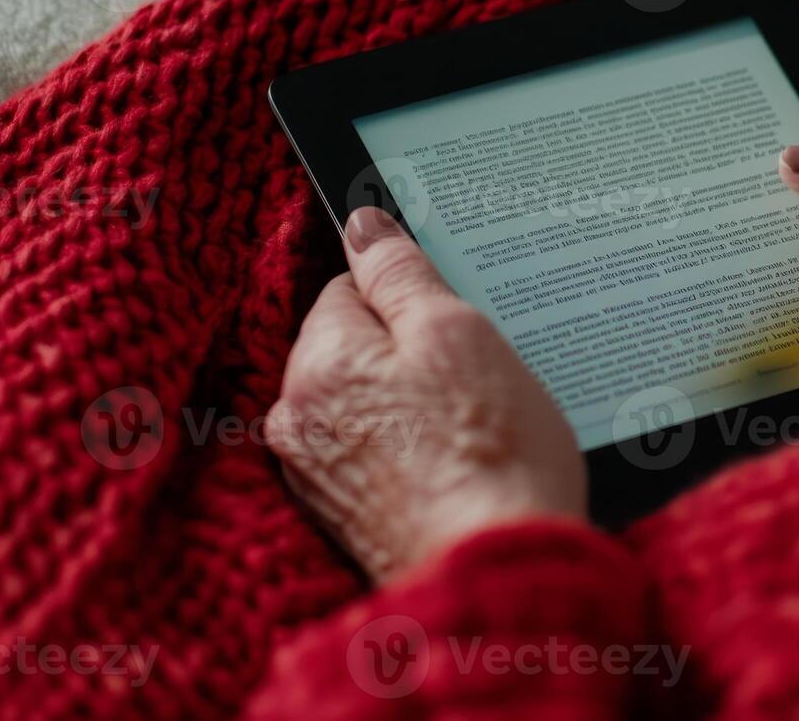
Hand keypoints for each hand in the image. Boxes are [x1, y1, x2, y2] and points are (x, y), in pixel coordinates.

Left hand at [270, 207, 584, 580]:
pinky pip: (380, 453)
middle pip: (356, 347)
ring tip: (476, 425)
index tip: (457, 317)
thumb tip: (364, 223)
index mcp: (315, 366)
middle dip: (412, 351)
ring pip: (371, 401)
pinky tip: (460, 463)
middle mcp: (298, 422)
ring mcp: (321, 477)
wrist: (500, 575)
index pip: (347, 288)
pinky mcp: (351, 519)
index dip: (413, 295)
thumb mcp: (456, 333)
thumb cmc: (488, 451)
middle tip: (477, 375)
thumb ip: (400, 272)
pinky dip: (415, 450)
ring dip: (415, 402)